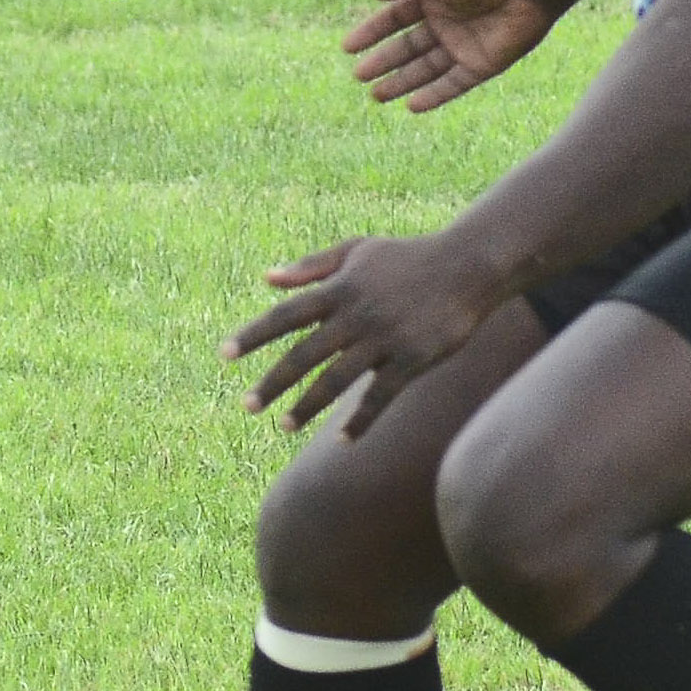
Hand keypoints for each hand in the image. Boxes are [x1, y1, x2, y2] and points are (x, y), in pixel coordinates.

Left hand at [225, 233, 506, 438]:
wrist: (467, 266)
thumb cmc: (408, 257)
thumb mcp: (357, 250)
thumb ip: (311, 265)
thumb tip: (267, 278)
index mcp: (340, 289)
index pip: (286, 315)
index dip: (253, 335)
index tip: (223, 355)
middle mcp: (356, 315)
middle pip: (304, 354)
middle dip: (272, 382)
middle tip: (246, 406)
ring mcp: (384, 339)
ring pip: (336, 380)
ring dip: (307, 406)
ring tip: (283, 426)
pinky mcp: (412, 359)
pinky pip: (380, 396)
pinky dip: (361, 420)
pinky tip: (343, 440)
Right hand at [344, 0, 559, 110]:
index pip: (395, 18)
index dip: (371, 32)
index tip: (347, 48)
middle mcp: (445, 23)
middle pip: (407, 48)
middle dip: (383, 62)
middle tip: (358, 76)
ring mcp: (463, 45)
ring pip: (425, 70)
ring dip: (401, 83)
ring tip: (377, 96)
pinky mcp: (482, 65)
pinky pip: (453, 85)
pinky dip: (433, 96)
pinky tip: (411, 106)